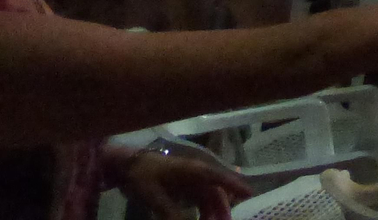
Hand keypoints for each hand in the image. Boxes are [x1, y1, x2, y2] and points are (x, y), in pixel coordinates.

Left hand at [121, 150, 250, 219]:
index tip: (250, 194)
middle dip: (222, 209)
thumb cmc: (141, 176)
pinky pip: (198, 201)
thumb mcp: (154, 195)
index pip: (219, 178)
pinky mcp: (183, 187)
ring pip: (208, 198)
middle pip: (216, 192)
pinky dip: (202, 212)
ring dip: (212, 213)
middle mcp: (196, 174)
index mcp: (193, 170)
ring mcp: (190, 181)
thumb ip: (170, 212)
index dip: (235, 185)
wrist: (124, 167)